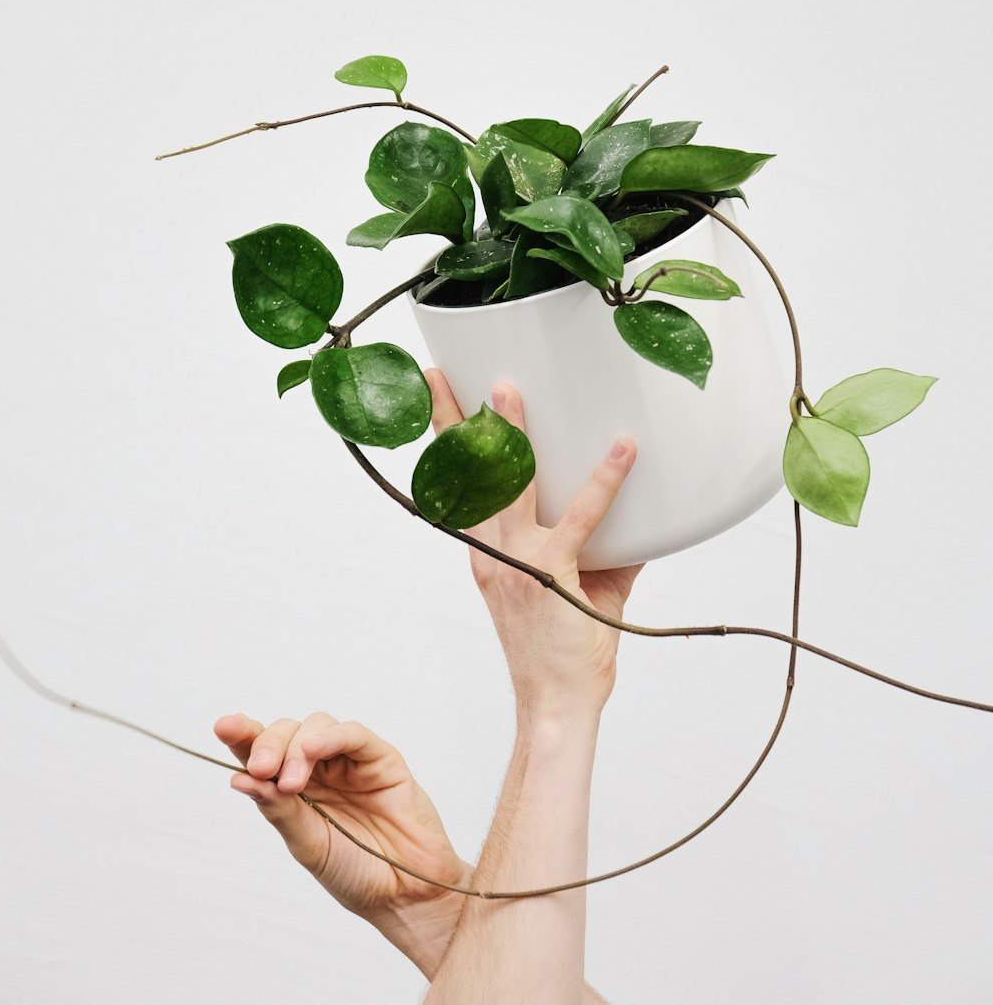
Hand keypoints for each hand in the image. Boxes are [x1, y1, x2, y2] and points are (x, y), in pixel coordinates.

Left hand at [213, 711, 469, 975]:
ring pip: (316, 727)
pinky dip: (331, 736)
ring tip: (291, 781)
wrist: (405, 892)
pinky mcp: (381, 758)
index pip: (263, 754)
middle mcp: (320, 769)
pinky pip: (354, 734)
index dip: (243, 736)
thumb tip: (239, 780)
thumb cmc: (356, 872)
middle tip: (261, 769)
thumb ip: (279, 810)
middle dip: (268, 744)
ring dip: (296, 746)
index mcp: (295, 789)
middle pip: (286, 734)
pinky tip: (314, 748)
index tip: (223, 727)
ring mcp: (350, 760)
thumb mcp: (308, 845)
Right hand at [425, 370, 641, 720]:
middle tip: (440, 377)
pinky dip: (602, 482)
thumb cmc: (562, 652)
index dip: (450, 448)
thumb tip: (642, 520)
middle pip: (466, 478)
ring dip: (509, 437)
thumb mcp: (577, 590)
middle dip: (451, 424)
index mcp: (488, 557)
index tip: (440, 405)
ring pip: (507, 486)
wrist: (558, 705)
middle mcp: (491, 556)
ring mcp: (517, 564)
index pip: (463, 491)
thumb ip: (605, 550)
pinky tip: (620, 451)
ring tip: (506, 392)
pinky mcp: (551, 573)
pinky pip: (578, 518)